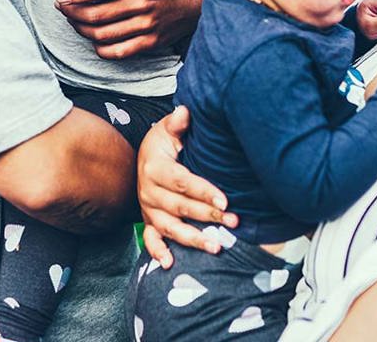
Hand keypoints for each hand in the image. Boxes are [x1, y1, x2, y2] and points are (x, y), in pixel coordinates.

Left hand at [55, 0, 205, 59]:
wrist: (200, 1)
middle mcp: (144, 3)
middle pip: (97, 15)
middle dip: (72, 13)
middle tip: (62, 7)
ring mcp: (148, 25)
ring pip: (102, 35)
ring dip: (81, 29)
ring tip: (74, 21)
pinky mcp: (152, 42)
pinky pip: (117, 52)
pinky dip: (99, 47)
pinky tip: (94, 38)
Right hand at [137, 106, 238, 267]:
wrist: (143, 157)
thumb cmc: (163, 143)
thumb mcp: (167, 129)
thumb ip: (177, 123)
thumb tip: (185, 111)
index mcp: (155, 167)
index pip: (182, 182)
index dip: (204, 191)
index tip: (226, 200)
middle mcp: (149, 191)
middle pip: (180, 207)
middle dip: (207, 215)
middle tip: (233, 223)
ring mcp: (148, 209)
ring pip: (170, 227)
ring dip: (192, 239)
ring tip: (216, 247)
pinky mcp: (148, 221)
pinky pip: (150, 239)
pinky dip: (157, 253)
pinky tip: (170, 264)